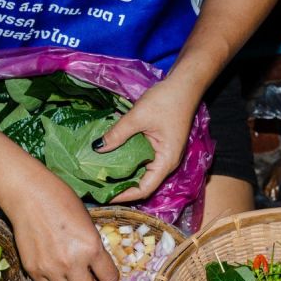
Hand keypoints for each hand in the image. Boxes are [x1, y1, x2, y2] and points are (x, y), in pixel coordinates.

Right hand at [4, 170, 118, 280]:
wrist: (29, 196)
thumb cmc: (62, 201)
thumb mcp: (88, 224)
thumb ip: (93, 248)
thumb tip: (96, 269)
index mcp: (91, 248)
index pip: (109, 279)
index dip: (109, 279)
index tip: (105, 277)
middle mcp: (72, 263)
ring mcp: (50, 269)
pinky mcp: (33, 270)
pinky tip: (57, 274)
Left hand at [94, 77, 198, 203]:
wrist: (184, 83)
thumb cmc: (167, 100)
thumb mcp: (138, 117)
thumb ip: (117, 134)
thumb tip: (96, 148)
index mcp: (166, 161)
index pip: (145, 189)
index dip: (124, 196)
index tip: (104, 196)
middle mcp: (165, 162)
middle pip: (141, 182)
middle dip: (120, 186)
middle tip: (97, 186)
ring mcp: (162, 154)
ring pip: (139, 171)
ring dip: (121, 174)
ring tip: (99, 175)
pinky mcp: (157, 145)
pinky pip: (140, 159)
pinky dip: (126, 160)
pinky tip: (110, 157)